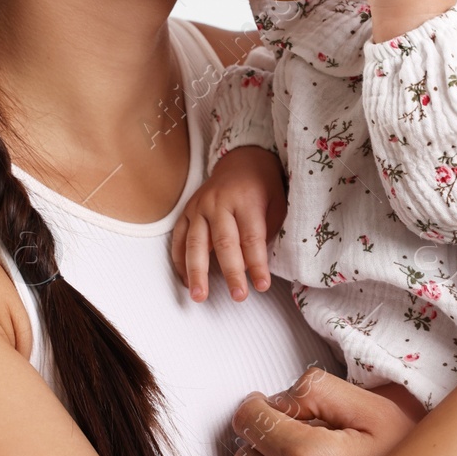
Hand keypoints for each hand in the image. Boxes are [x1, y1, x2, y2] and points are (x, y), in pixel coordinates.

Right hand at [169, 146, 286, 301]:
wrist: (242, 159)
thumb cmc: (263, 186)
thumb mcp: (277, 204)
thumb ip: (266, 232)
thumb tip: (252, 266)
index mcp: (245, 200)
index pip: (252, 238)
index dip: (257, 264)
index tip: (262, 286)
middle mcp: (219, 203)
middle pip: (224, 243)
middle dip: (231, 272)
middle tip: (238, 296)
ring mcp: (199, 206)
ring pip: (196, 243)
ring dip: (197, 272)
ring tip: (199, 295)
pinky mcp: (187, 211)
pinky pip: (179, 238)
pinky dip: (180, 261)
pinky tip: (185, 281)